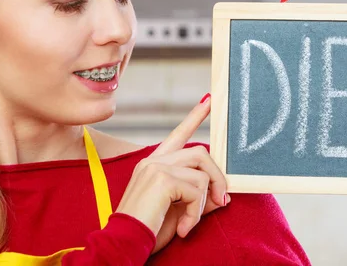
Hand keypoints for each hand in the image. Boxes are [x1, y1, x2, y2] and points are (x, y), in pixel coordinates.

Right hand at [115, 93, 229, 253]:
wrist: (123, 244)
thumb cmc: (148, 229)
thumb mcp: (178, 210)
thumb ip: (198, 197)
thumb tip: (222, 195)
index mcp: (154, 163)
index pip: (178, 134)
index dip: (195, 117)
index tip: (209, 101)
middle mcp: (154, 160)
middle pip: (201, 152)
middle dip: (217, 177)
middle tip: (220, 201)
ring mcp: (156, 167)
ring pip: (202, 172)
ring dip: (204, 200)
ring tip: (191, 222)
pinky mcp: (162, 180)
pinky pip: (197, 190)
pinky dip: (196, 212)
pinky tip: (184, 228)